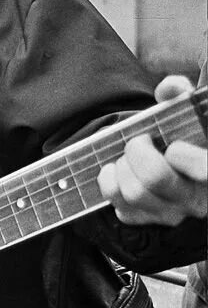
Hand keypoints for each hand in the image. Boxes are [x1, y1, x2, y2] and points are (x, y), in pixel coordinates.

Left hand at [98, 75, 206, 225]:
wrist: (171, 164)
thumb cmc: (183, 135)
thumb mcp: (189, 114)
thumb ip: (182, 95)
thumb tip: (168, 87)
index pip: (205, 172)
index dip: (187, 158)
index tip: (174, 146)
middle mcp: (196, 199)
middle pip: (156, 178)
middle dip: (138, 152)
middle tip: (138, 141)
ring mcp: (170, 213)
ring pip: (134, 194)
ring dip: (121, 168)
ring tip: (125, 156)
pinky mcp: (146, 220)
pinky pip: (119, 207)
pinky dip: (110, 184)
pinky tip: (117, 170)